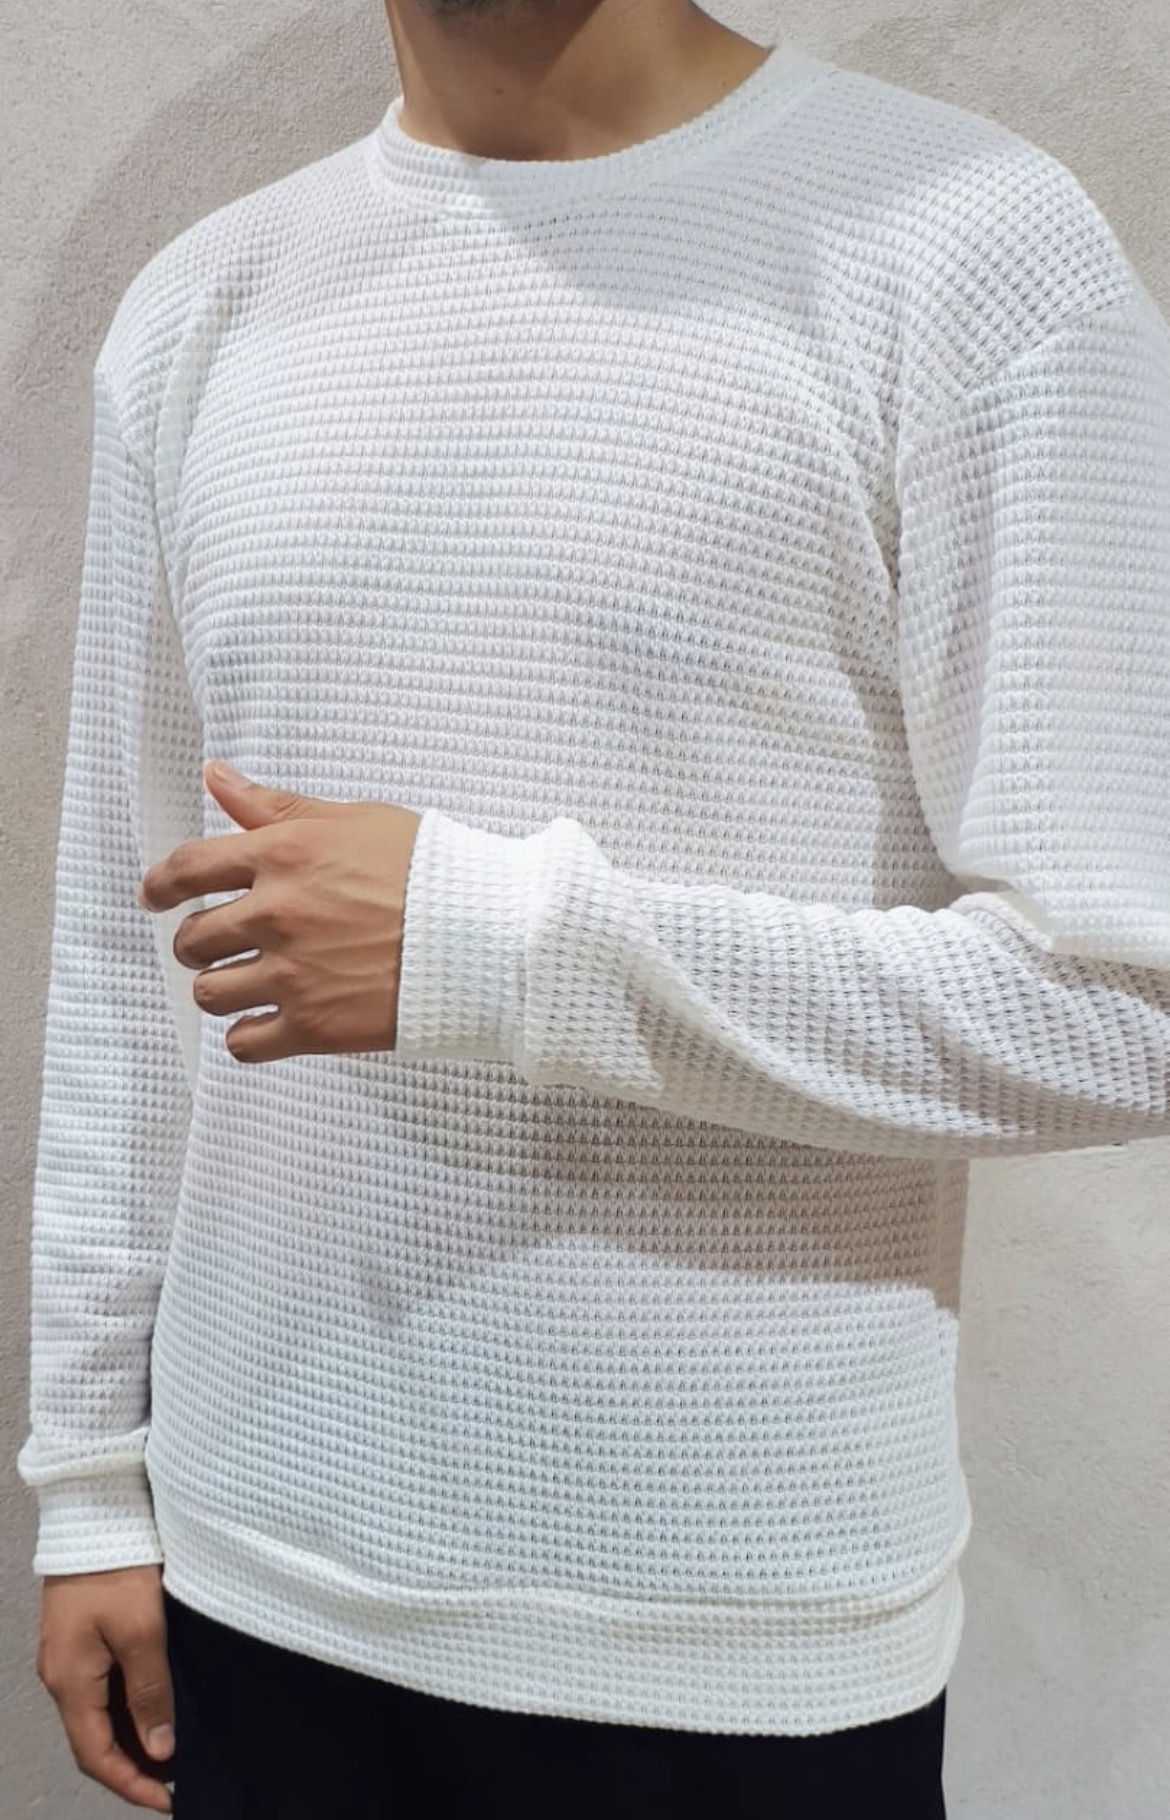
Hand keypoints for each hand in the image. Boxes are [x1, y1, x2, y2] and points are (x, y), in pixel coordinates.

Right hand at [38, 1564, 174, 1812]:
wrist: (94, 1513)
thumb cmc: (118, 1569)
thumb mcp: (142, 1630)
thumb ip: (150, 1691)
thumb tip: (159, 1751)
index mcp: (70, 1683)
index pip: (96, 1756)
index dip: (132, 1785)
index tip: (169, 1803)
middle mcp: (60, 1677)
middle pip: (93, 1742)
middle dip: (132, 1769)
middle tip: (175, 1783)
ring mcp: (66, 1658)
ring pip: (97, 1718)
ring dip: (130, 1740)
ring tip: (172, 1754)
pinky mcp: (79, 1638)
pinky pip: (100, 1692)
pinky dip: (125, 1711)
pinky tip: (154, 1710)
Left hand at [137, 762, 421, 1063]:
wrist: (487, 936)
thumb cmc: (434, 872)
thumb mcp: (355, 820)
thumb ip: (277, 806)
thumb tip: (218, 777)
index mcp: (283, 855)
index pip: (189, 869)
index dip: (160, 885)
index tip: (155, 896)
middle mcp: (276, 914)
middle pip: (193, 937)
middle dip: (196, 942)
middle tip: (216, 946)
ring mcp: (291, 973)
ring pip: (210, 993)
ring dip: (220, 988)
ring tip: (245, 984)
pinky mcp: (313, 1025)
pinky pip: (244, 1042)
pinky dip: (248, 1035)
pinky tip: (267, 1023)